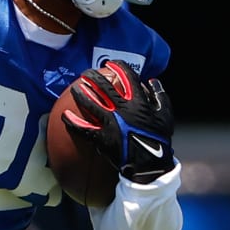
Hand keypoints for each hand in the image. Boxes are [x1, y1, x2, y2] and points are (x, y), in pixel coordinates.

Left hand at [62, 59, 175, 183]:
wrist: (150, 165)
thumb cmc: (159, 140)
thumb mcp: (166, 115)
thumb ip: (160, 96)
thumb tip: (152, 81)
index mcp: (138, 102)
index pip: (128, 78)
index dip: (120, 68)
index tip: (112, 64)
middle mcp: (122, 109)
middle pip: (104, 87)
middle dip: (94, 77)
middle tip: (86, 73)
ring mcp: (110, 122)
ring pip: (91, 103)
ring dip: (81, 94)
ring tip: (74, 88)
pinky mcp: (102, 137)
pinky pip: (84, 128)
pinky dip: (73, 122)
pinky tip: (64, 116)